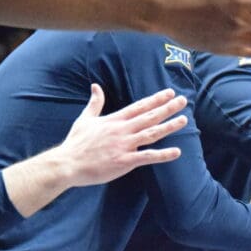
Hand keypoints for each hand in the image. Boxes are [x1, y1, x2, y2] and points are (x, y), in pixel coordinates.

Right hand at [55, 84, 187, 187]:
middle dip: (168, 108)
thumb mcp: (85, 118)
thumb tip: (96, 86)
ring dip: (169, 126)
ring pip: (152, 133)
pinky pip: (147, 157)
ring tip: (184, 120)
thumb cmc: (76, 143)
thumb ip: (95, 103)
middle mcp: (122, 130)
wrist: (67, 164)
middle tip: (184, 101)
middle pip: (150, 116)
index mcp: (115, 120)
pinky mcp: (124, 161)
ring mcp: (124, 145)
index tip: (170, 93)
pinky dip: (163, 155)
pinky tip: (177, 152)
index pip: (140, 106)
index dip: (156, 99)